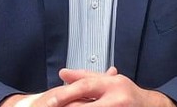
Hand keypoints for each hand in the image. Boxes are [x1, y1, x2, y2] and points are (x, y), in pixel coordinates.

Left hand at [30, 67, 176, 106]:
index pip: (85, 86)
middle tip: (49, 106)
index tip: (50, 99)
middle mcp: (116, 101)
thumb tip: (62, 74)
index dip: (66, 93)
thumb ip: (85, 76)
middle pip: (83, 106)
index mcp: (112, 85)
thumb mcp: (109, 80)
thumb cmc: (127, 94)